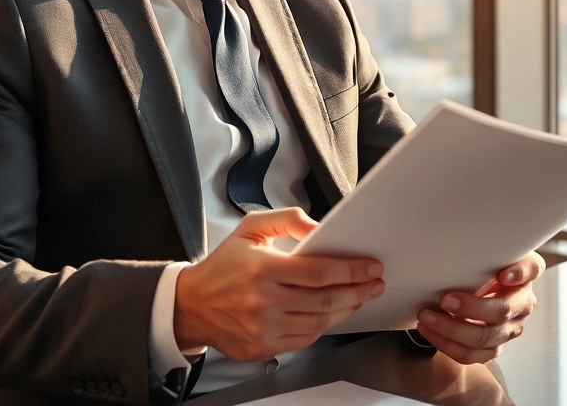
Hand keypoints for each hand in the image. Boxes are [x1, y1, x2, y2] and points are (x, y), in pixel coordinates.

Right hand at [173, 207, 383, 360]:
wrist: (192, 305)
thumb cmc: (223, 266)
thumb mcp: (249, 229)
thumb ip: (286, 219)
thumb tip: (318, 227)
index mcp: (262, 269)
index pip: (318, 271)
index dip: (350, 270)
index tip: (370, 266)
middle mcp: (263, 301)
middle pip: (325, 299)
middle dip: (357, 290)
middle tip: (374, 282)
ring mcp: (264, 328)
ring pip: (319, 322)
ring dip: (346, 309)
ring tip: (360, 297)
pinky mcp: (263, 347)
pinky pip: (305, 339)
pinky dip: (324, 326)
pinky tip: (334, 313)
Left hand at [415, 252, 544, 364]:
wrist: (474, 289)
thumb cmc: (478, 267)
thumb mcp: (483, 252)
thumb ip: (478, 246)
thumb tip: (447, 235)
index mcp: (524, 273)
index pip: (532, 268)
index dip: (519, 273)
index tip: (502, 274)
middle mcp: (522, 302)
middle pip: (502, 311)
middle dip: (471, 308)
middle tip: (445, 298)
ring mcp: (510, 328)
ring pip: (486, 337)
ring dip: (452, 329)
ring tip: (427, 316)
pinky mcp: (495, 346)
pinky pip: (473, 355)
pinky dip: (448, 345)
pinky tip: (430, 330)